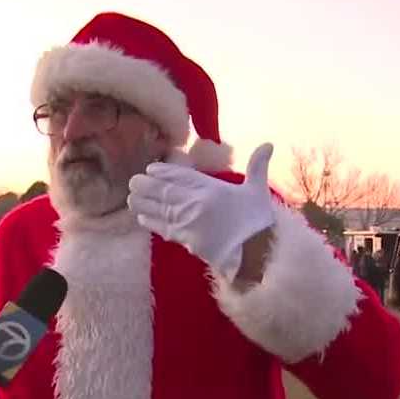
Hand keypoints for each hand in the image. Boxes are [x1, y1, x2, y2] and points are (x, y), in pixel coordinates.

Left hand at [128, 143, 275, 274]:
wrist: (257, 254)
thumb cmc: (258, 222)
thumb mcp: (258, 191)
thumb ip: (258, 166)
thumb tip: (269, 144)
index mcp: (211, 189)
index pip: (181, 176)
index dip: (163, 171)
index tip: (151, 168)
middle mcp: (196, 204)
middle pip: (164, 192)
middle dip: (146, 186)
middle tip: (132, 181)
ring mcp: (188, 223)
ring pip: (159, 209)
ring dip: (143, 203)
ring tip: (130, 198)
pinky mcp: (186, 240)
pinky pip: (163, 229)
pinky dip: (151, 222)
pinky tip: (141, 218)